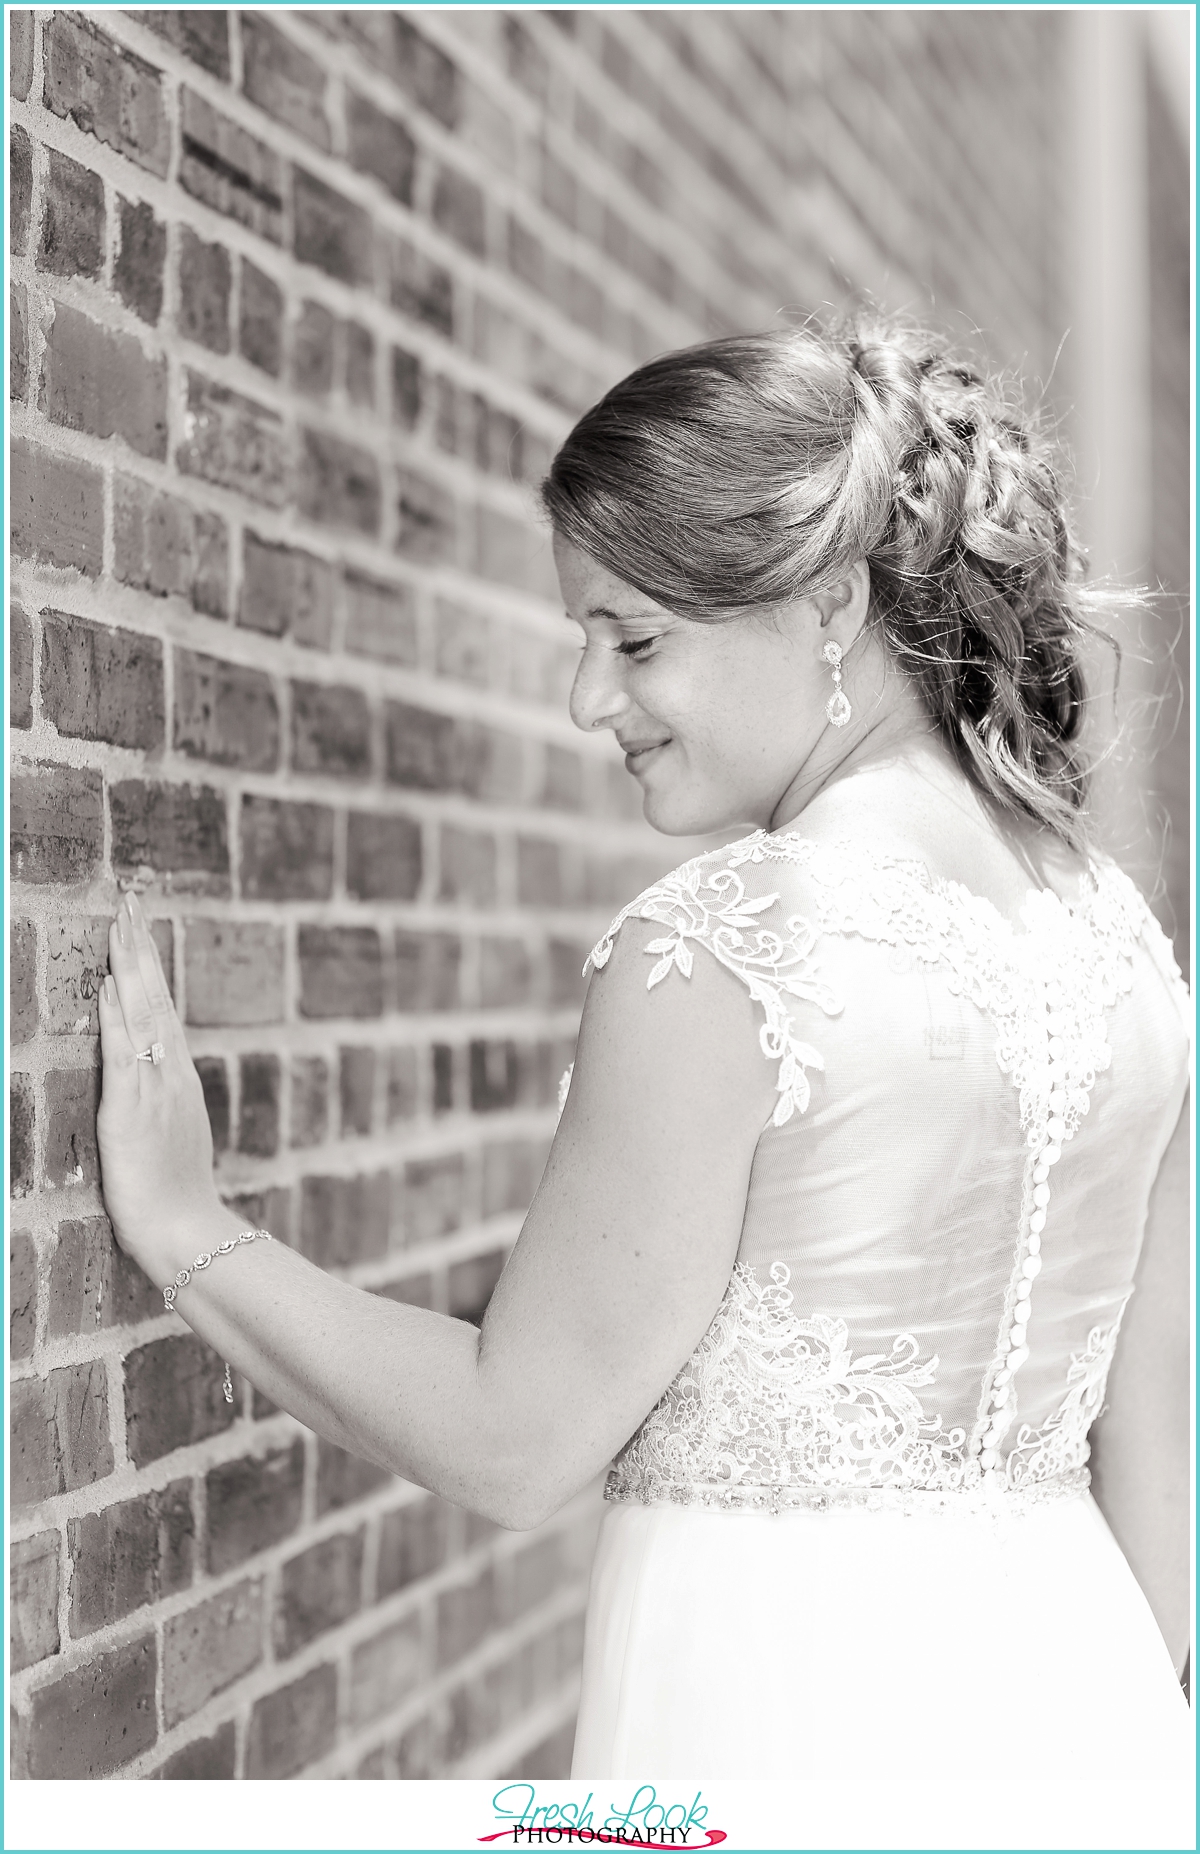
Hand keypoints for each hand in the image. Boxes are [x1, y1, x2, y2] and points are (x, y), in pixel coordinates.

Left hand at [97, 891, 224, 1286]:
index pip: (162, 1008)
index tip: (138, 924)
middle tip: (129, 899)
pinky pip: (125, 1053)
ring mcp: (155, 1089)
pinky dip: (117, 1017)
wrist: (187, 1231)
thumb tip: (153, 1065)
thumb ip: (164, 1098)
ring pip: (143, 1014)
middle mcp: (171, 1074)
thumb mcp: (174, 1135)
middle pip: (155, 998)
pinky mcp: (133, 1110)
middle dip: (139, 947)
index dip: (149, 965)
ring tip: (120, 923)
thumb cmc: (176, 1194)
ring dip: (129, 967)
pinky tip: (108, 987)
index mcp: (178, 1079)